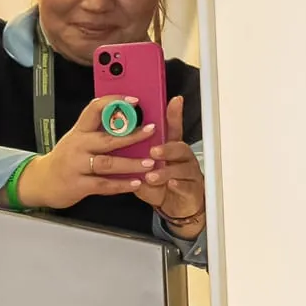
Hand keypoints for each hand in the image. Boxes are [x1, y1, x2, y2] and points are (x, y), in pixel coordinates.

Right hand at [15, 95, 159, 210]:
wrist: (41, 181)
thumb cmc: (66, 159)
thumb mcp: (77, 139)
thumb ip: (98, 131)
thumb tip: (130, 121)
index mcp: (79, 131)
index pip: (95, 109)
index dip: (115, 102)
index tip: (135, 101)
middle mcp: (78, 146)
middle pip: (107, 138)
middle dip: (131, 135)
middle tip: (151, 131)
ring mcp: (77, 166)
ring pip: (108, 163)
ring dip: (130, 163)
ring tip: (149, 163)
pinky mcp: (78, 185)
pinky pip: (103, 185)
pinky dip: (121, 185)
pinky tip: (136, 183)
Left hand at [133, 94, 205, 229]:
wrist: (176, 206)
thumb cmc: (159, 183)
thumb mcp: (143, 169)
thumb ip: (133, 157)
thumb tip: (114, 144)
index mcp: (169, 148)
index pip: (172, 128)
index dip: (174, 114)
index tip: (174, 100)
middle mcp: (181, 157)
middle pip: (178, 146)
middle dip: (166, 147)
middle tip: (153, 150)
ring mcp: (188, 172)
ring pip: (182, 167)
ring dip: (167, 170)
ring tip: (153, 174)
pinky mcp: (192, 189)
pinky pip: (186, 186)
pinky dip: (178, 185)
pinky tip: (171, 185)